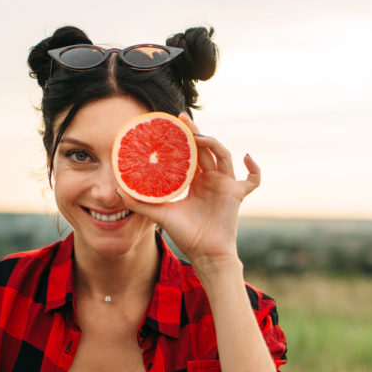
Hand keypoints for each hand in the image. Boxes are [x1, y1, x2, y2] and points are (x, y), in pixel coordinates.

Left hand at [117, 112, 260, 273]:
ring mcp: (226, 185)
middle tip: (181, 119)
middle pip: (205, 149)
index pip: (190, 153)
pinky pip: (253, 180)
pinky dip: (254, 169)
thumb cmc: (186, 235)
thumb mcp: (159, 214)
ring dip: (213, 143)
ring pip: (223, 155)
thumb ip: (139, 202)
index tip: (170, 125)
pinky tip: (247, 157)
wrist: (204, 253)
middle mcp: (211, 179)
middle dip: (194, 132)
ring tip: (198, 136)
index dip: (182, 139)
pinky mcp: (237, 194)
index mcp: (195, 181)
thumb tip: (117, 190)